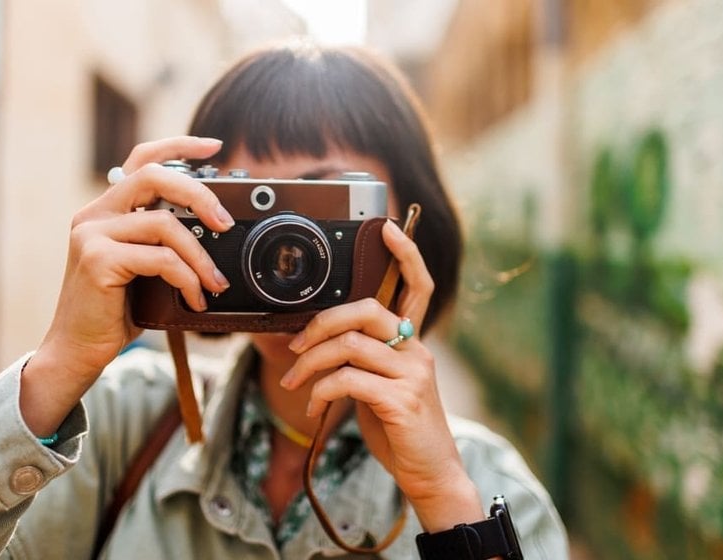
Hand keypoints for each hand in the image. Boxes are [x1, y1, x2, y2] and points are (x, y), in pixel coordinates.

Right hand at [21, 136, 232, 435]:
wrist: (77, 350)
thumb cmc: (115, 311)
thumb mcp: (143, 268)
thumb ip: (163, 242)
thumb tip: (215, 231)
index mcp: (107, 210)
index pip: (142, 160)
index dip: (178, 146)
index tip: (213, 146)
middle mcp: (94, 214)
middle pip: (154, 177)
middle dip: (199, 195)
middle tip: (226, 222)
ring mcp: (92, 234)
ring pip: (165, 224)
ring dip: (201, 256)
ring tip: (215, 283)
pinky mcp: (98, 259)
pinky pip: (161, 258)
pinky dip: (188, 279)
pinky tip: (196, 299)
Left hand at [282, 221, 483, 530]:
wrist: (430, 473)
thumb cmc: (400, 429)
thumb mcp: (381, 388)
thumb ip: (362, 360)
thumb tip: (322, 344)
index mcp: (412, 343)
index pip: (418, 287)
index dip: (406, 255)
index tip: (387, 228)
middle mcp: (417, 351)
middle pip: (366, 310)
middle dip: (321, 322)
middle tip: (295, 346)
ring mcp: (412, 375)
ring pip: (349, 344)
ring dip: (309, 362)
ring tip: (293, 383)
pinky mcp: (401, 401)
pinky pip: (347, 379)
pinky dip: (320, 390)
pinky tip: (314, 406)